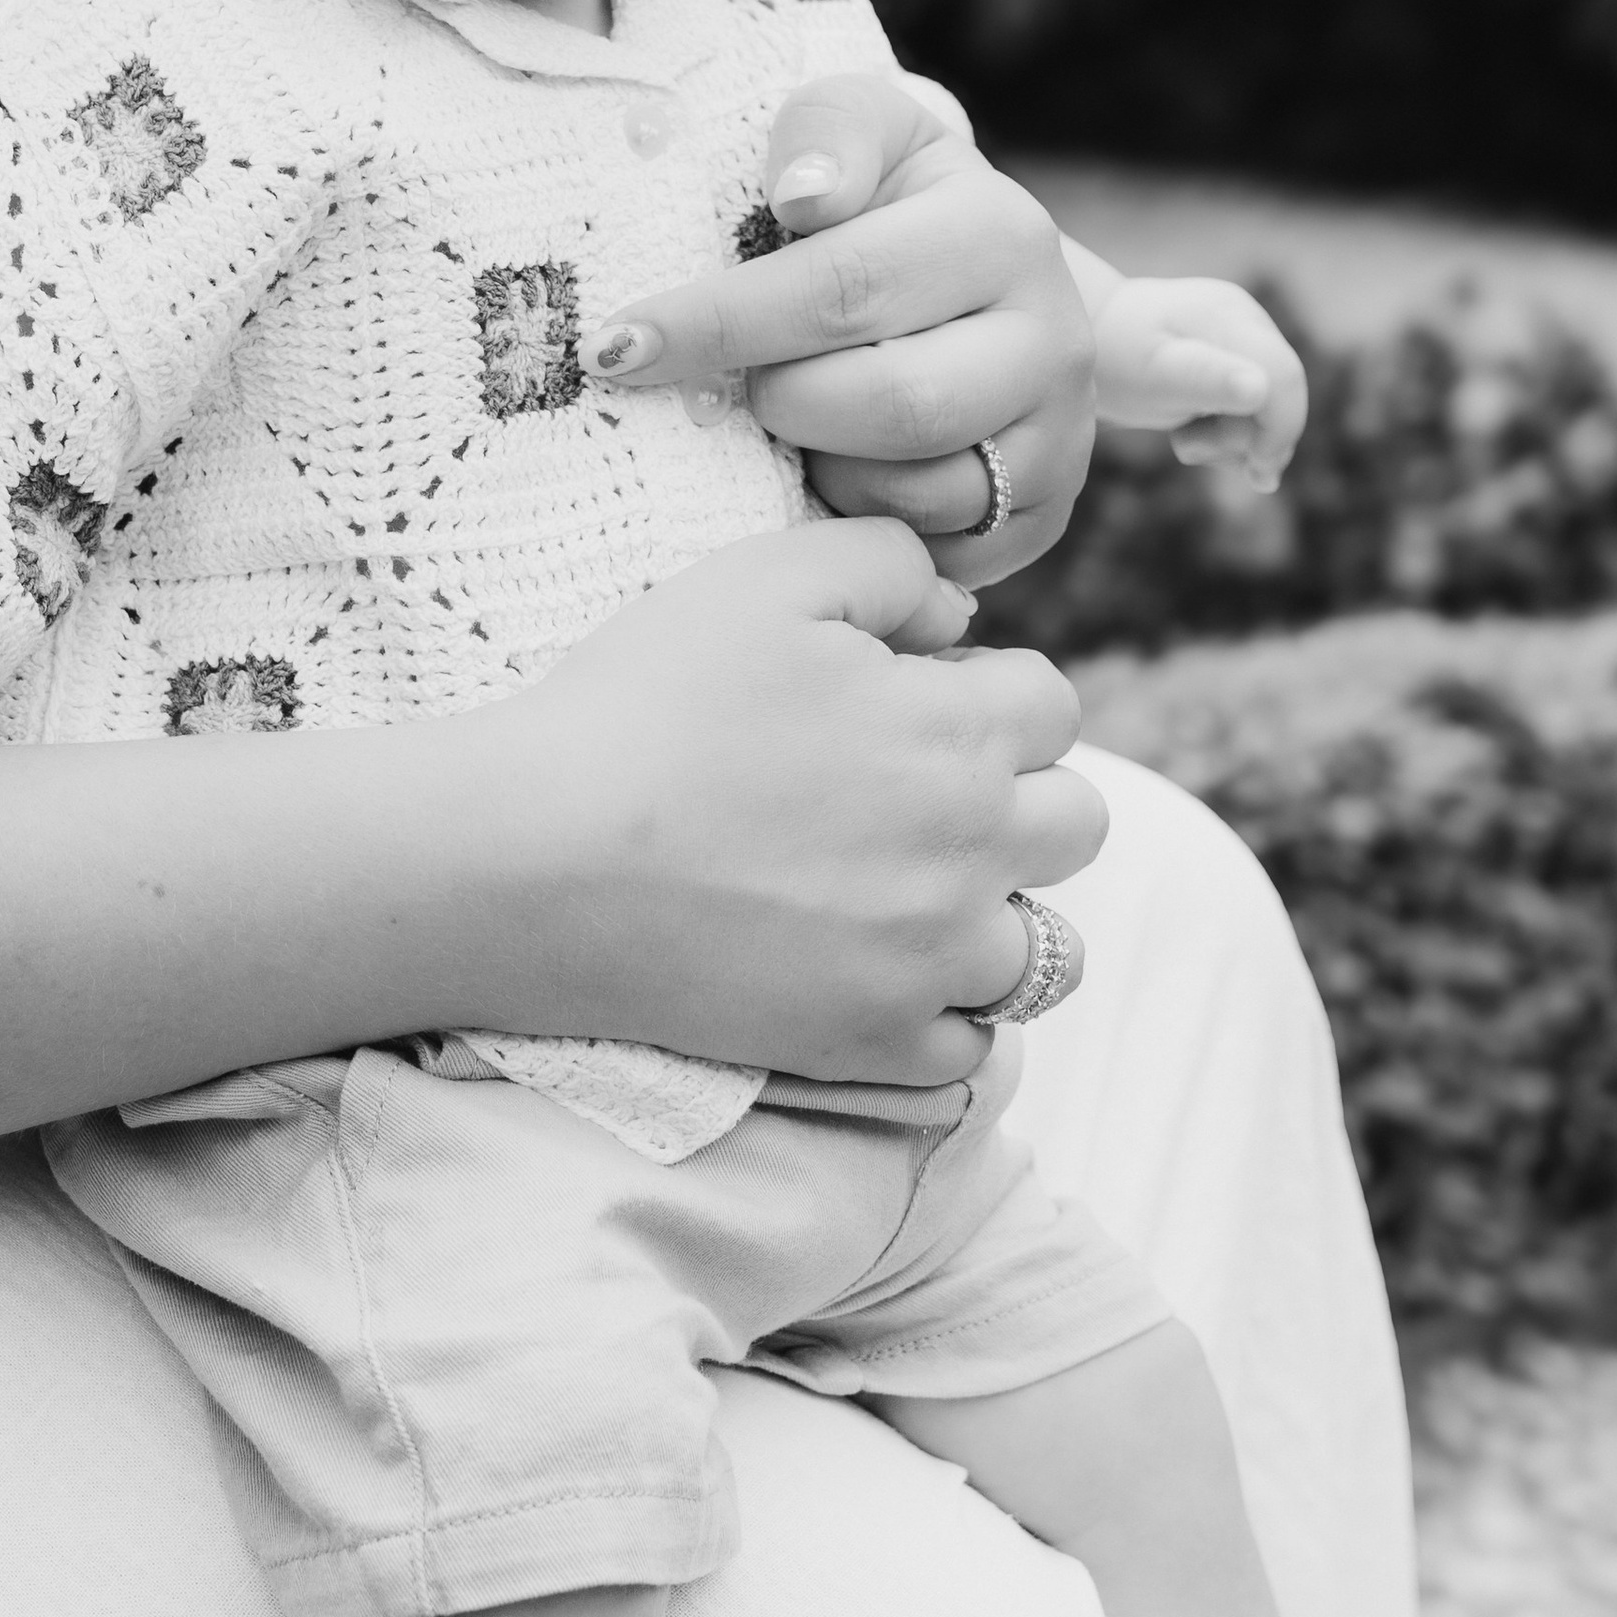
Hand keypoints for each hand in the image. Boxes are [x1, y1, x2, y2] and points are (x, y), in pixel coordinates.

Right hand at [505, 519, 1104, 1087]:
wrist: (540, 858)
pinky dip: (944, 1018)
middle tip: (911, 798)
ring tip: (906, 897)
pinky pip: (971, 1052)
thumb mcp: (764, 577)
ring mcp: (931, 960)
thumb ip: (889, 564)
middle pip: (1076, 825)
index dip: (983, 693)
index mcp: (962, 730)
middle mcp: (975, 851)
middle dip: (1017, 800)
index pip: (1053, 704)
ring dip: (997, 917)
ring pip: (1044, 952)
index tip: (906, 704)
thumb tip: (958, 620)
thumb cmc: (645, 703)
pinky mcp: (873, 1043)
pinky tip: (879, 977)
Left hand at [580, 74, 1096, 586]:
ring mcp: (1057, 441)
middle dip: (779, 403)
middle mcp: (1053, 341)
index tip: (618, 347)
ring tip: (790, 423)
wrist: (966, 280)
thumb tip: (805, 196)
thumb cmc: (878, 201)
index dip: (719, 322)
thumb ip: (826, 134)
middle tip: (729, 390)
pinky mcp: (1037, 520)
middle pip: (889, 406)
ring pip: (909, 492)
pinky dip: (855, 524)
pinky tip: (826, 474)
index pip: (843, 290)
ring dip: (816, 468)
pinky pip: (928, 555)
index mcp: (1003, 234)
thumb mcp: (855, 131)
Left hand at [1090, 275, 1307, 492]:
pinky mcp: (1236, 361)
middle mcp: (1246, 322)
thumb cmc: (1114, 359)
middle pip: (1281, 396)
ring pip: (1270, 407)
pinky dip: (1229, 433)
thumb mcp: (1153, 376)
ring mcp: (1243, 339)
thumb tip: (1260, 390)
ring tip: (1181, 439)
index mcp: (1229, 318)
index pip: (1284, 378)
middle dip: (1247, 440)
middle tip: (1186, 449)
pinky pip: (1254, 408)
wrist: (1087, 341)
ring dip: (1233, 440)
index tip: (1257, 474)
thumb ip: (1206, 380)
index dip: (1280, 431)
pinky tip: (1192, 434)